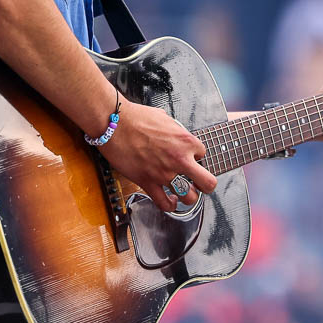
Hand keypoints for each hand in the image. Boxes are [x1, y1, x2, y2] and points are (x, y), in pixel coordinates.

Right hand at [98, 101, 215, 211]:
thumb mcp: (165, 118)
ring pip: (189, 198)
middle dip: (206, 185)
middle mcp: (179, 159)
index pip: (203, 154)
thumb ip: (175, 130)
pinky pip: (164, 203)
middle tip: (201, 184)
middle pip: (207, 183)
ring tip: (185, 193)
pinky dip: (170, 205)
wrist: (114, 124)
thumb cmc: (136, 117)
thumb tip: (176, 134)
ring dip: (189, 196)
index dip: (196, 156)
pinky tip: (171, 202)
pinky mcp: (148, 183)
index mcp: (186, 141)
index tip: (190, 157)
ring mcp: (164, 174)